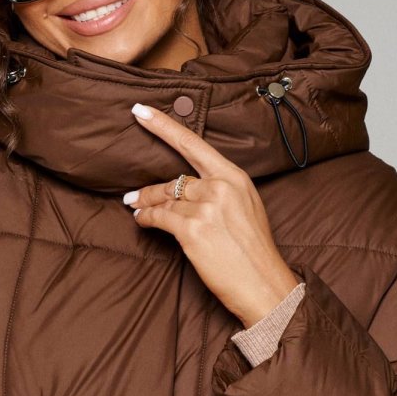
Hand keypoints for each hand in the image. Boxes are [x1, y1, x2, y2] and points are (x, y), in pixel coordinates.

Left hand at [123, 103, 298, 326]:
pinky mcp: (192, 231)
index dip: (163, 126)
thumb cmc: (255, 251)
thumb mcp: (247, 208)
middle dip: (149, 190)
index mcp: (235, 177)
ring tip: (135, 208)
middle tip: (132, 195)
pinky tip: (142, 221)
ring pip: (164, 199)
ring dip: (145, 204)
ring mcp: (206, 208)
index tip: (140, 111)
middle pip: (174, 180)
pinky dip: (146, 218)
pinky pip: (159, 218)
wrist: (264, 284)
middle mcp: (220, 187)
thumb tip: (192, 187)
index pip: (193, 144)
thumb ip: (222, 191)